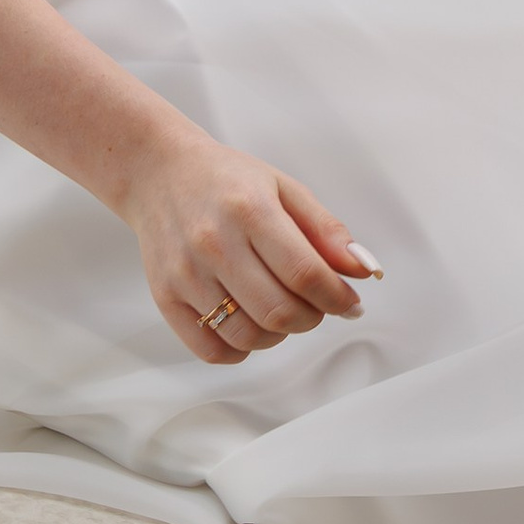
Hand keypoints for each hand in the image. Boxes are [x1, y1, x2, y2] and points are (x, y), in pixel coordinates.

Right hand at [122, 118, 377, 364]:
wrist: (160, 173)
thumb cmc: (228, 180)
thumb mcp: (285, 188)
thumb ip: (326, 231)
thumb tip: (363, 270)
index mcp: (250, 209)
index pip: (305, 272)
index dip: (337, 297)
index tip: (351, 302)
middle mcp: (214, 243)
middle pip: (278, 311)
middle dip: (312, 317)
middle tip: (318, 305)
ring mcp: (186, 274)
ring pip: (247, 335)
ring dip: (279, 335)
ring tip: (284, 312)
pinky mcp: (165, 297)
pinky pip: (211, 349)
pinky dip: (241, 349)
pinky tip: (251, 324)